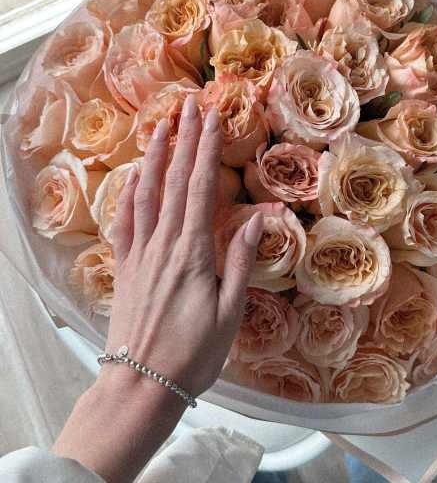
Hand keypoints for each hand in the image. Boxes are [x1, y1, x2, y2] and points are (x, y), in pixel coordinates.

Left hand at [105, 95, 262, 395]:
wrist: (141, 384)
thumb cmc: (193, 353)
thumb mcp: (230, 312)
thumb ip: (241, 260)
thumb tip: (258, 219)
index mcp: (193, 252)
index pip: (201, 188)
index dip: (207, 150)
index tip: (212, 119)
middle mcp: (164, 244)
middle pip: (175, 182)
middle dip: (183, 140)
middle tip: (189, 106)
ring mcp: (140, 254)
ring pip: (146, 194)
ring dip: (154, 158)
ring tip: (160, 127)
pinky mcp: (125, 267)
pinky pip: (124, 222)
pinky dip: (129, 195)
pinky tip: (133, 178)